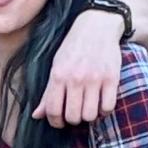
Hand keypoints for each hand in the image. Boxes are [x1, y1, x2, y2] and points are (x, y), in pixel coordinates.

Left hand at [32, 8, 121, 126]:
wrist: (97, 25)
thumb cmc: (73, 47)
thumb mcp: (56, 66)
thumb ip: (47, 92)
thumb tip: (36, 116)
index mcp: (58, 75)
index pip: (53, 110)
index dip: (55, 122)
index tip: (59, 122)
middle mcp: (75, 78)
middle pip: (73, 116)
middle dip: (73, 119)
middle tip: (75, 112)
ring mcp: (95, 79)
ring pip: (90, 115)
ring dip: (89, 116)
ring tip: (88, 107)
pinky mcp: (112, 78)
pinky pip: (107, 107)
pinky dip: (104, 110)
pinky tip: (100, 103)